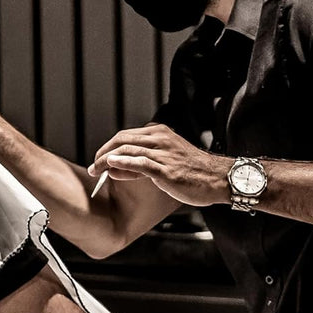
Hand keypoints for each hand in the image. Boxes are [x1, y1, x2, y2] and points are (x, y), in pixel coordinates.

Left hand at [87, 123, 227, 208]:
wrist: (219, 179)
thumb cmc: (193, 172)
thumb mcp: (166, 160)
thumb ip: (140, 163)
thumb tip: (113, 167)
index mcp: (159, 134)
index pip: (125, 136)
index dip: (108, 147)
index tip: (99, 159)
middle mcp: (160, 139)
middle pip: (122, 140)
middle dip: (103, 153)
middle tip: (93, 166)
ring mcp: (163, 154)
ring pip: (127, 151)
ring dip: (106, 161)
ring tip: (96, 170)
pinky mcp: (166, 170)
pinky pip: (140, 163)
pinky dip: (122, 163)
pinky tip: (111, 167)